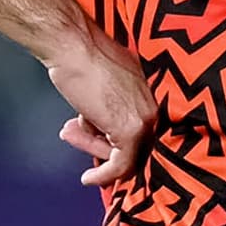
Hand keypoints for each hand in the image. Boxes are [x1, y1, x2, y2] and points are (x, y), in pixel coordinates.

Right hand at [47, 31, 156, 186]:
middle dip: (100, 144)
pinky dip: (104, 176)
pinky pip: (121, 164)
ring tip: (70, 132)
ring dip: (94, 150)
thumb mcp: (105, 87)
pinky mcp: (130, 130)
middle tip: (73, 135)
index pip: (143, 130)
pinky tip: (88, 179)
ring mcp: (146, 119)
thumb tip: (101, 129)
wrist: (75, 47)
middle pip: (133, 143)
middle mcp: (156, 106)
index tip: (99, 148)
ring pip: (124, 155)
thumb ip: (110, 108)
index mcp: (153, 94)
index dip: (116, 142)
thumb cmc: (85, 58)